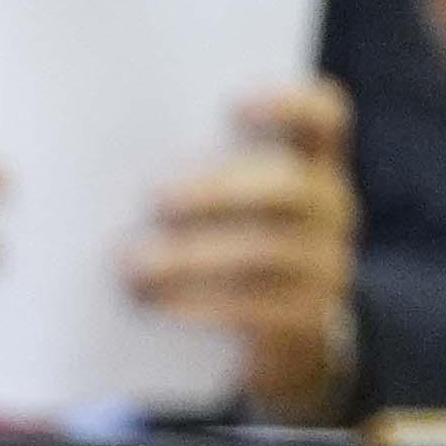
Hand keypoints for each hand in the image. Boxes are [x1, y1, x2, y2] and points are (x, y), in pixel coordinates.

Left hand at [131, 79, 358, 420]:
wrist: (283, 341)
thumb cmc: (233, 250)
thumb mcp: (231, 208)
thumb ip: (198, 174)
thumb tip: (115, 170)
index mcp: (313, 166)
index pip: (324, 119)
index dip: (289, 105)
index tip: (233, 104)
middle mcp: (330, 210)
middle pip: (288, 188)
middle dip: (217, 190)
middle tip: (154, 199)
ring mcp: (325, 267)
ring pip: (266, 253)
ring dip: (192, 257)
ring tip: (134, 265)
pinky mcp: (305, 323)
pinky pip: (255, 312)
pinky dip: (198, 308)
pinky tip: (155, 307)